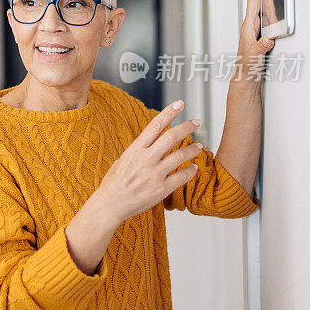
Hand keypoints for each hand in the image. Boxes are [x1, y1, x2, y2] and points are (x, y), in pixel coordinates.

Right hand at [96, 100, 201, 223]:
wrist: (110, 205)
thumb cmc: (114, 182)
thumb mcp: (123, 160)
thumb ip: (139, 150)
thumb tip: (151, 141)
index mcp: (135, 150)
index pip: (155, 125)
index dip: (169, 112)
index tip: (180, 104)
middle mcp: (146, 159)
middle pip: (172, 137)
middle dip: (187, 127)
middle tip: (197, 122)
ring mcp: (155, 174)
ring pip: (180, 156)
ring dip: (192, 149)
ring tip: (199, 146)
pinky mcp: (162, 189)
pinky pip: (182, 177)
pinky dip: (191, 171)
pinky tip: (194, 168)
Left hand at [236, 0, 276, 80]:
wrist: (245, 76)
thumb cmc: (247, 66)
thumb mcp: (255, 55)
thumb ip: (261, 47)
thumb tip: (268, 39)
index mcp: (248, 28)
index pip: (252, 3)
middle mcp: (250, 26)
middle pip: (255, 2)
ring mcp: (255, 30)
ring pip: (260, 7)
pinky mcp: (260, 34)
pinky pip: (264, 16)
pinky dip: (266, 6)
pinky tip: (267, 2)